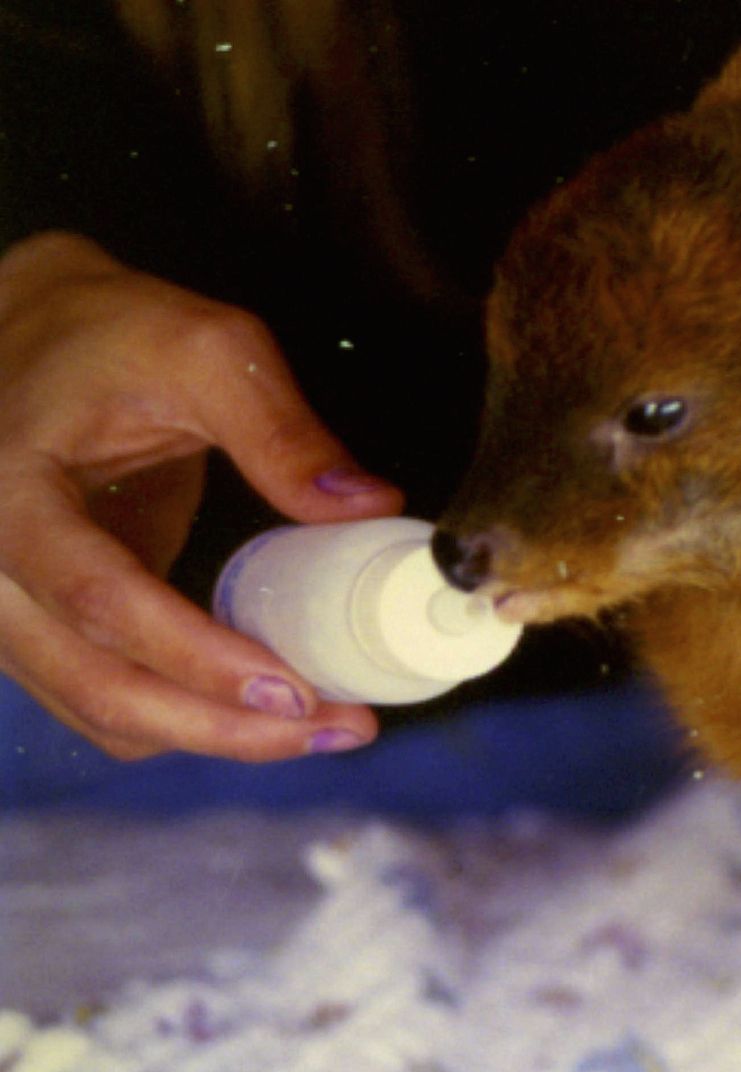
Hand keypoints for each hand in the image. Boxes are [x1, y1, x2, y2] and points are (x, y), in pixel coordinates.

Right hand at [0, 232, 403, 761]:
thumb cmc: (111, 331)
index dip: (196, 658)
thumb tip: (367, 507)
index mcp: (8, 491)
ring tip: (325, 728)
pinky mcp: (40, 623)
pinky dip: (185, 717)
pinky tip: (267, 711)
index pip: (97, 599)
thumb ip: (280, 429)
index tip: (294, 692)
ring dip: (212, 735)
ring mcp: (5, 604)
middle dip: (222, 726)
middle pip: (96, 684)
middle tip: (339, 729)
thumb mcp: (206, 348)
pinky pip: (104, 697)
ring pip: (98, 709)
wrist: (29, 334)